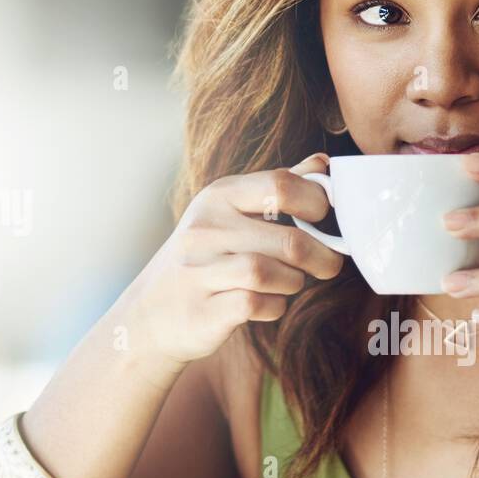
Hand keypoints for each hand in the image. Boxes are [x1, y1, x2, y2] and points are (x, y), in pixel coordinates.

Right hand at [122, 153, 344, 370]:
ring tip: (289, 282)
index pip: (281, 185)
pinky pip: (256, 304)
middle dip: (321, 257)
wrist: (151, 313)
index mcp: (218, 197)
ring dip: (294, 282)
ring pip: (272, 273)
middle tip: (327, 265)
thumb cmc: (204, 259)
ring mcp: (200, 270)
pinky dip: (274, 307)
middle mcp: (205, 229)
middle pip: (289, 241)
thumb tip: (322, 163)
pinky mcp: (202, 311)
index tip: (324, 221)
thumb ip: (277, 189)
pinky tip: (267, 303)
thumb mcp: (230, 214)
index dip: (317, 203)